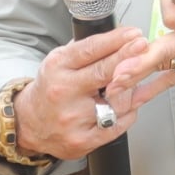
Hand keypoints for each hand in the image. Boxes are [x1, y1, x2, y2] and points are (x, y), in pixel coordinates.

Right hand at [14, 25, 158, 160]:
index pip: (89, 50)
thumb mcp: (60, 61)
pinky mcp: (83, 141)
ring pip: (117, 101)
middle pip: (102, 73)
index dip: (115, 41)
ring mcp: (73, 119)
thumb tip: (121, 36)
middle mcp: (63, 93)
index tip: (134, 33)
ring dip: (132, 88)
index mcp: (57, 68)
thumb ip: (88, 50)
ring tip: (135, 78)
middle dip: (127, 57)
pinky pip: (119, 124)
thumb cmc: (51, 88)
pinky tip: (129, 103)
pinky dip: (129, 111)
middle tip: (144, 46)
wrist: (30, 123)